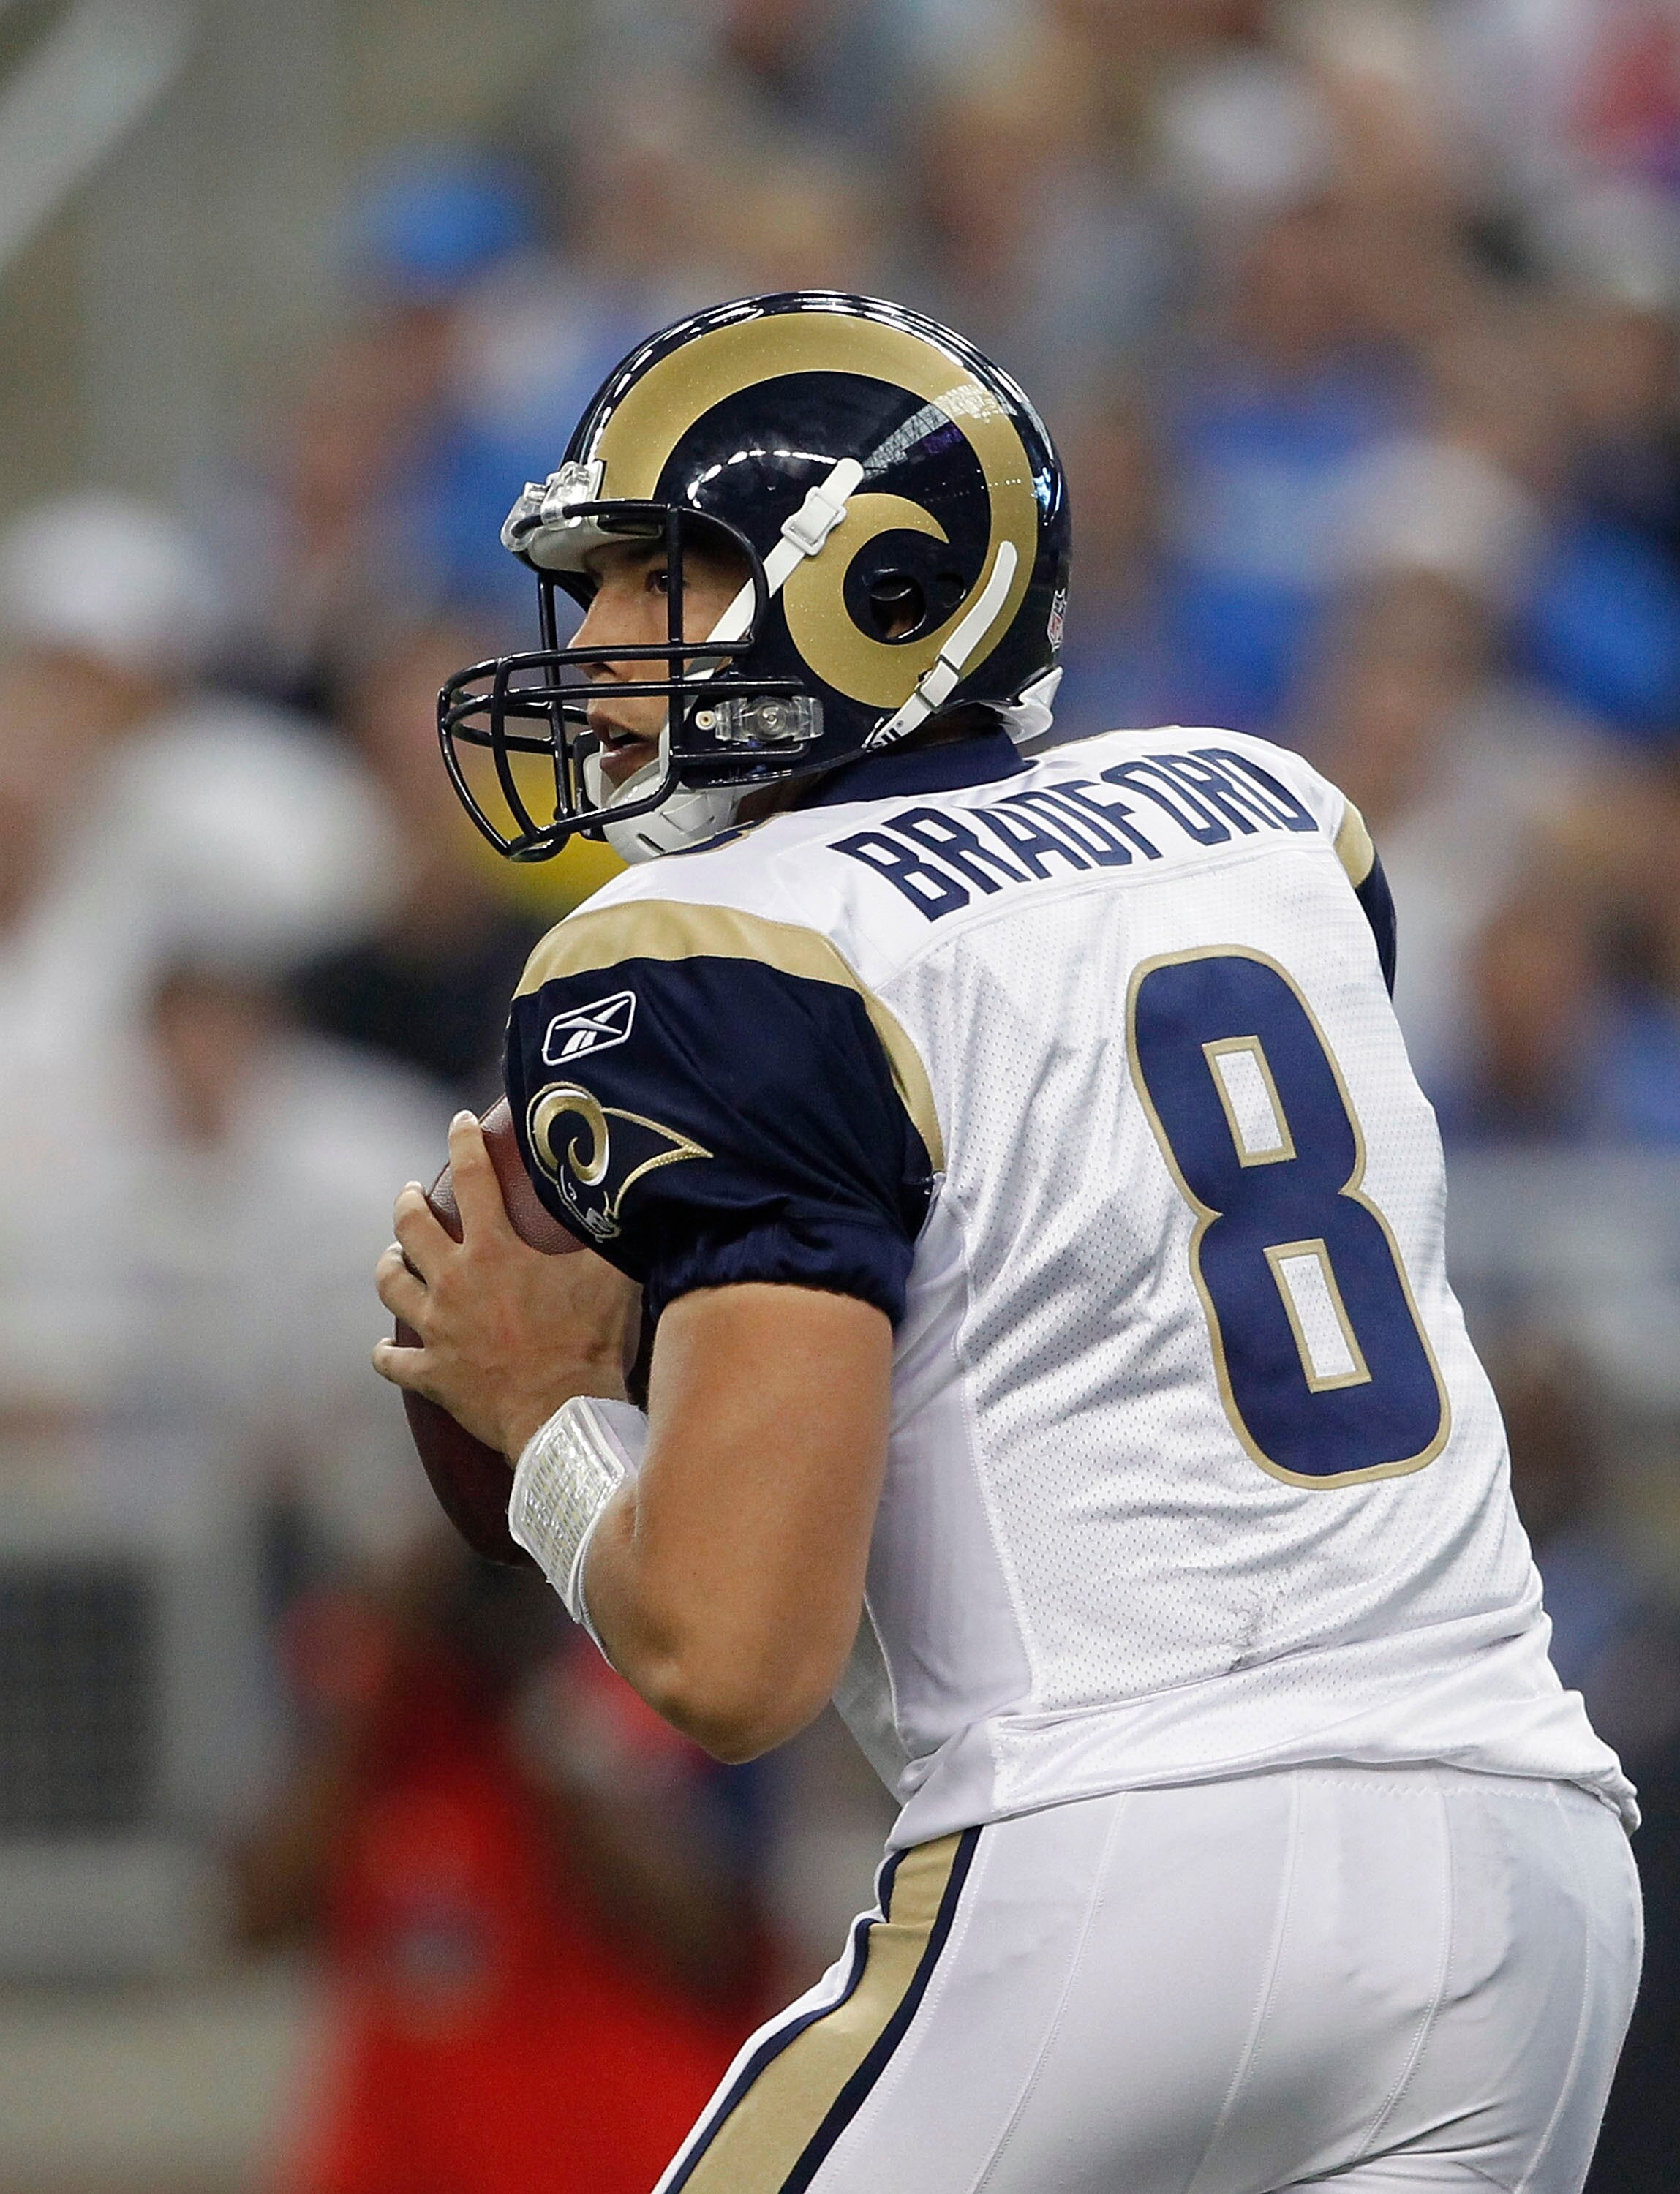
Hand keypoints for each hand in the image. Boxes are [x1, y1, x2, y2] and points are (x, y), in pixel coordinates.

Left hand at [373, 1111, 638, 1458]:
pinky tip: (388, 1349)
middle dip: (407, 1202)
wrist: (561, 1414)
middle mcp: (453, 1282)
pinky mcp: (430, 1374)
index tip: (459, 1121)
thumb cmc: (588, 1342)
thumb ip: (606, 1233)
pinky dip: (386, 1353)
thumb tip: (624, 1192)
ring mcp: (435, 1330)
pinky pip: (390, 1361)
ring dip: (389, 1265)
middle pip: (409, 1226)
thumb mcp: (607, 1276)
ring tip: (393, 1257)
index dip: (464, 1141)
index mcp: (493, 1250)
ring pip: (389, 1284)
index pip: (472, 1177)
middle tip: (410, 1193)